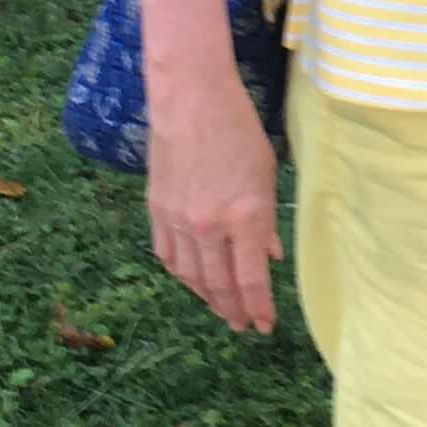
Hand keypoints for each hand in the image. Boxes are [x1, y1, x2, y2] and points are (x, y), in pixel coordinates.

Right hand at [147, 63, 281, 333]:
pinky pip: (167, 255)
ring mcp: (179, 221)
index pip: (251, 280)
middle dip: (233, 310)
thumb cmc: (239, 129)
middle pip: (219, 285)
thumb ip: (267, 221)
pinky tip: (191, 279)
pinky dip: (180, 274)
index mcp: (245, 217)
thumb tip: (269, 256)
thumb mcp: (267, 174)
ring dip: (206, 297)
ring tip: (220, 307)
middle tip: (242, 325)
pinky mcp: (157, 210)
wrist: (191, 100)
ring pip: (190, 276)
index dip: (258, 308)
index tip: (264, 326)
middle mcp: (209, 227)